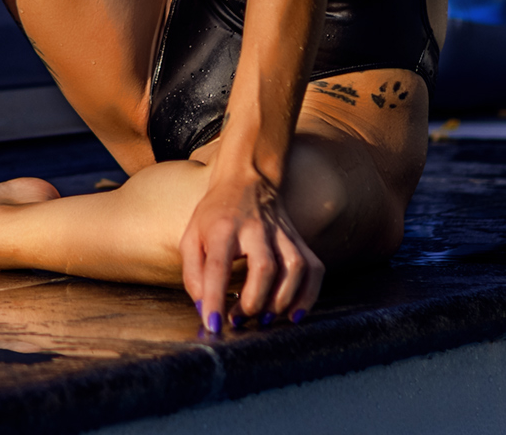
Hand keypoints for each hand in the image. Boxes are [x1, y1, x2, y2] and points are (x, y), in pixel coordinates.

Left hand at [180, 165, 322, 331]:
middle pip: (264, 268)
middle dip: (253, 302)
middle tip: (239, 320)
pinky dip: (309, 295)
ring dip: (281, 301)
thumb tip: (204, 309)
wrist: (247, 180)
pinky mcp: (300, 240)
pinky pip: (314, 270)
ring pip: (294, 269)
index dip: (215, 298)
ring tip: (265, 319)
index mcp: (222, 227)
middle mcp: (255, 229)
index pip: (218, 265)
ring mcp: (282, 233)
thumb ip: (193, 274)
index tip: (213, 326)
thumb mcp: (191, 238)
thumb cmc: (215, 216)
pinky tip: (294, 313)